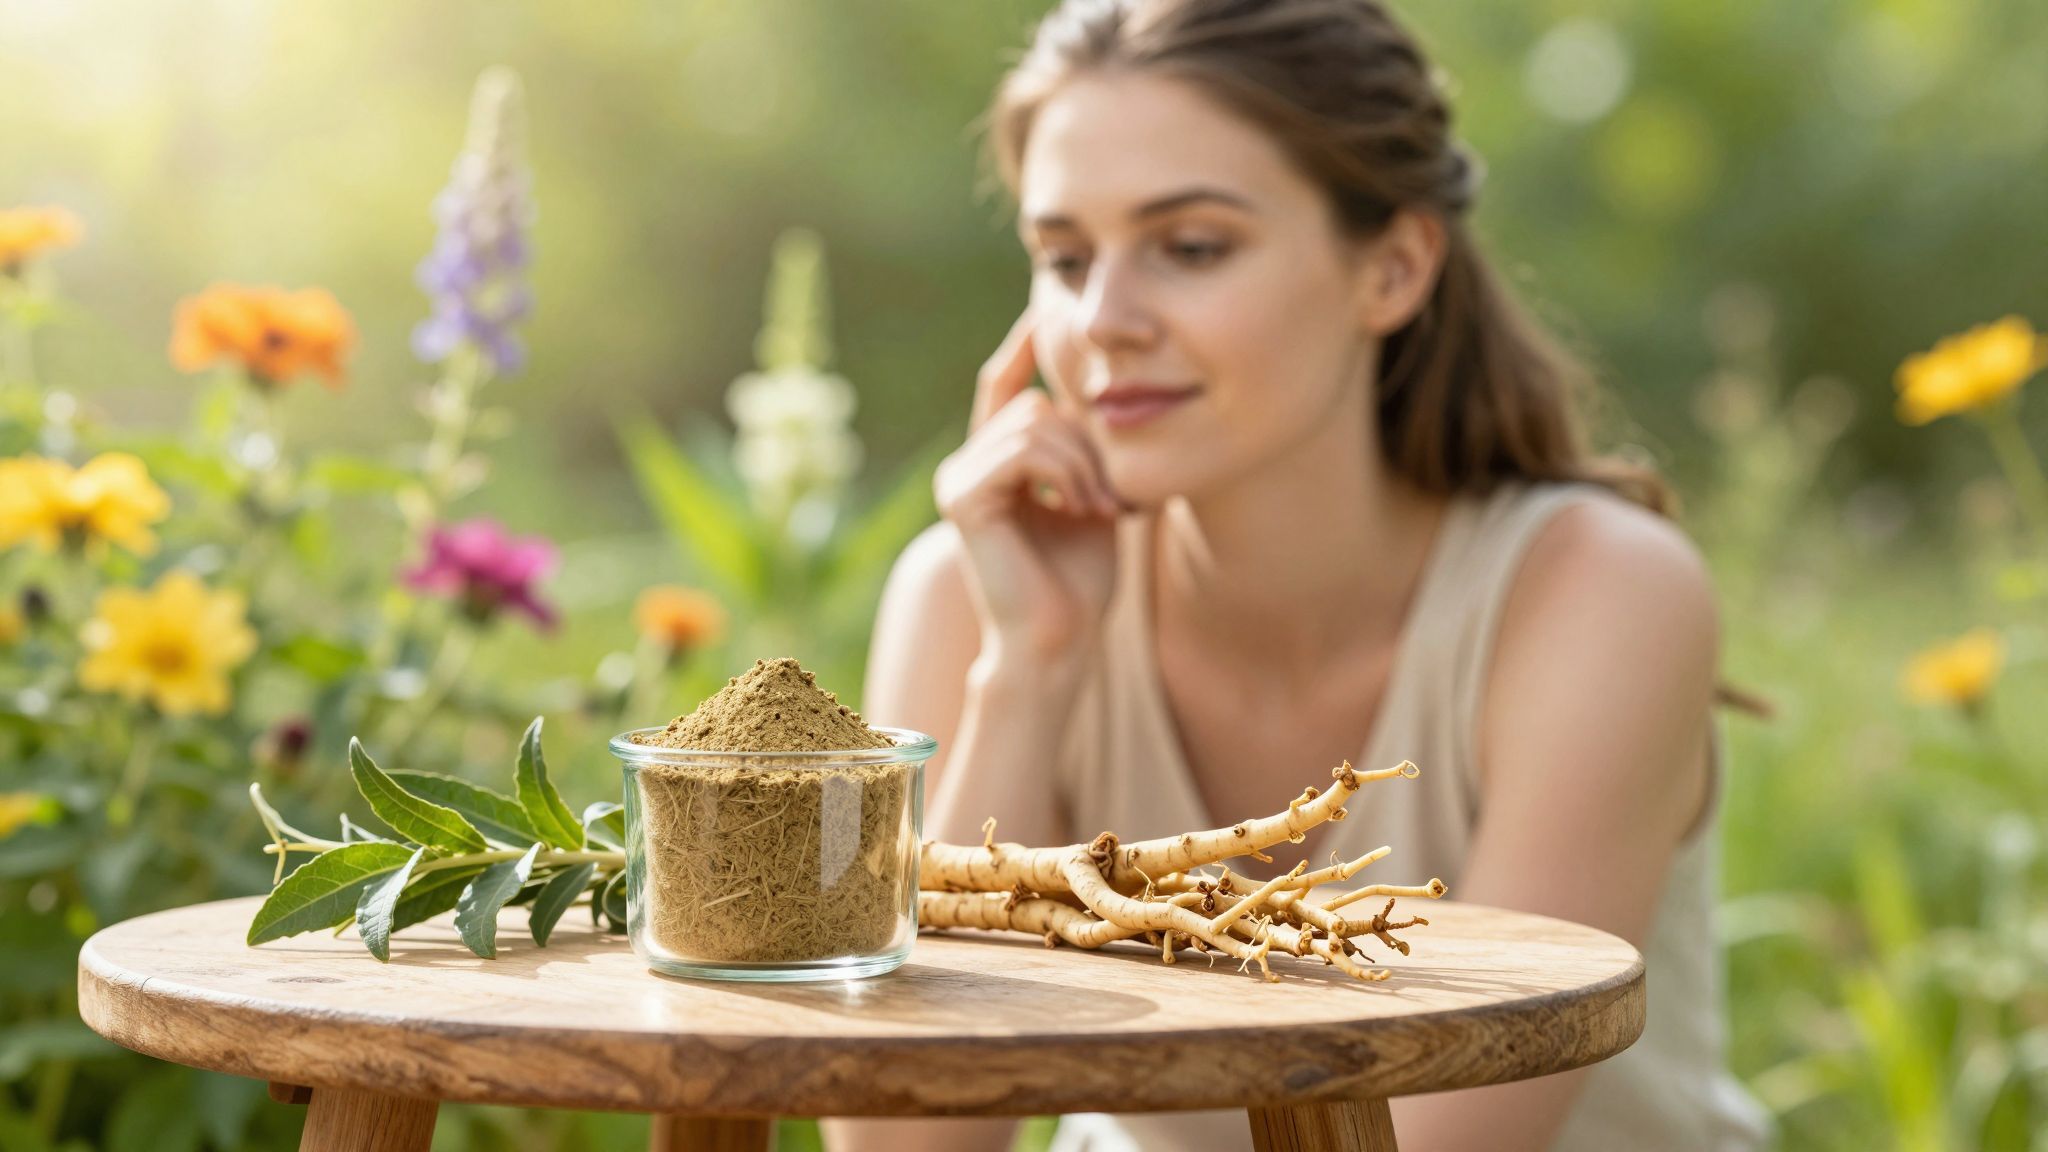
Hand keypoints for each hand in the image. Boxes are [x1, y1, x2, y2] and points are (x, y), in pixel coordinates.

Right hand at [935, 310, 1122, 671]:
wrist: (1062, 639)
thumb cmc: (1082, 579)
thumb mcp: (1096, 495)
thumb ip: (1090, 448)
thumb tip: (1113, 393)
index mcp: (995, 463)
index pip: (1004, 386)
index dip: (1023, 348)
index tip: (1043, 312)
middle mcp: (967, 465)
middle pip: (1035, 404)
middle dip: (1087, 444)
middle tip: (1114, 497)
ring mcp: (958, 479)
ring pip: (1033, 422)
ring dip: (1082, 462)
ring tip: (1100, 508)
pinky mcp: (962, 496)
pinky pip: (1021, 448)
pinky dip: (1061, 472)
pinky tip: (1076, 507)